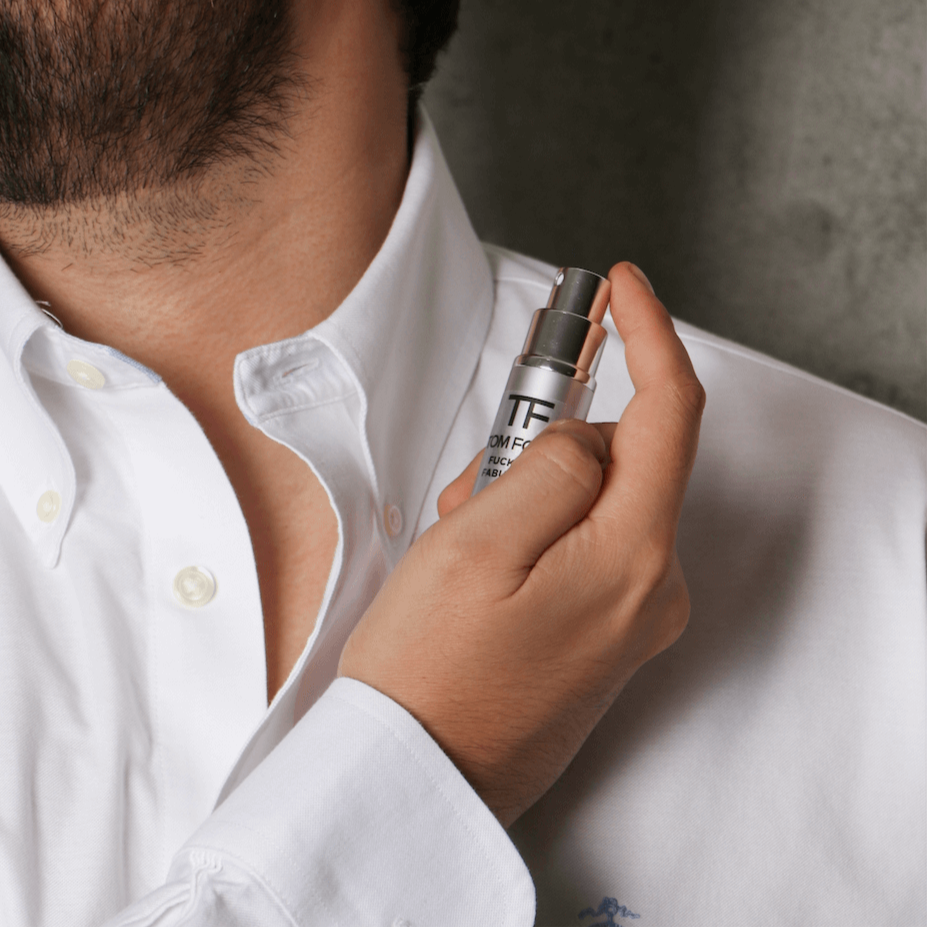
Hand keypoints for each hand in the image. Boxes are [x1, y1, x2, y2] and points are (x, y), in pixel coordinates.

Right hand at [338, 262, 704, 827]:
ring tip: (461, 546)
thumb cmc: (431, 671)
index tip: (623, 287)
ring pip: (593, 504)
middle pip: (620, 461)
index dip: (649, 335)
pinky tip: (481, 572)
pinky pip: (584, 547)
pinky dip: (536, 533)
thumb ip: (551, 467)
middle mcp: (652, 589)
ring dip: (528, 497)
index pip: (671, 412)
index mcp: (632, 557)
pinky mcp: (605, 636)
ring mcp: (632, 618)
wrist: (417, 780)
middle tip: (474, 486)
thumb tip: (588, 438)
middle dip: (546, 448)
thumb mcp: (478, 542)